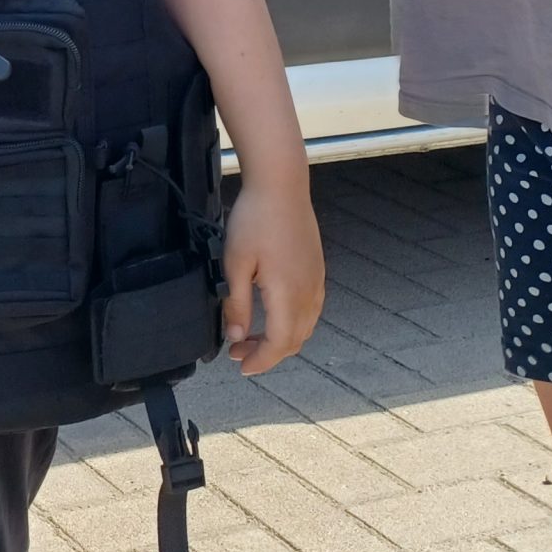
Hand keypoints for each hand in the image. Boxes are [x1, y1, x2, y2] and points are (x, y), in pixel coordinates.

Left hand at [220, 172, 323, 374]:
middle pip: (295, 340)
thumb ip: (237, 304)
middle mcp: (309, 292)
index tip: (241, 367)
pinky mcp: (316, 269)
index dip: (262, 360)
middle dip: (267, 353)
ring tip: (250, 335)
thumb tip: (236, 337)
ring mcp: (316, 280)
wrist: (281, 185)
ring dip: (280, 338)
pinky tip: (271, 313)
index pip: (280, 344)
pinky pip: (309, 309)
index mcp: (288, 294)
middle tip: (237, 352)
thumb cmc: (255, 220)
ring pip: (304, 326)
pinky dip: (291, 322)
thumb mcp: (235, 264)